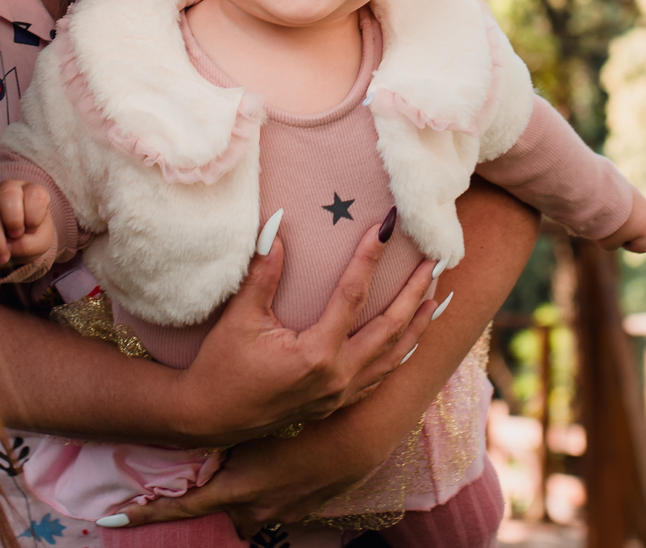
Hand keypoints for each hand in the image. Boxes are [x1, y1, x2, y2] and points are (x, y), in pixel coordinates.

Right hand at [0, 179, 55, 268]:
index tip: (31, 229)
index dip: (35, 217)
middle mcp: (5, 190)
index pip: (35, 195)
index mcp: (28, 191)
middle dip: (13, 220)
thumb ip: (30, 244)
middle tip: (16, 236)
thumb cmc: (27, 238)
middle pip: (7, 194)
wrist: (5, 246)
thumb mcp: (38, 242)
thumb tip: (9, 247)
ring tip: (3, 258)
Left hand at [108, 429, 379, 535]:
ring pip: (246, 513)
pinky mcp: (301, 508)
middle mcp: (253, 509)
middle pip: (212, 513)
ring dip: (236, 499)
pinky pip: (274, 506)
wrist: (357, 439)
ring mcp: (279, 513)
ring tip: (229, 479)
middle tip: (166, 496)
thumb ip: (224, 417)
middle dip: (194, 506)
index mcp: (236, 489)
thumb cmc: (307, 425)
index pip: (182, 507)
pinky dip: (265, 494)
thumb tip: (186, 395)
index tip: (111, 518)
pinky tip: (272, 474)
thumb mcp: (259, 422)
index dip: (147, 514)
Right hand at [170, 216, 437, 445]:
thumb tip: (276, 226)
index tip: (387, 227)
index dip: (370, 257)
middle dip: (416, 291)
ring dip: (417, 323)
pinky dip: (402, 352)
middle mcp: (338, 377)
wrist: (208, 418)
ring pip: (394, 355)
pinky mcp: (337, 403)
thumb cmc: (220, 367)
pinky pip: (381, 375)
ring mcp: (341, 394)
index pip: (353, 295)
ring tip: (437, 294)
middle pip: (391, 327)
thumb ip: (263, 273)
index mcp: (317, 354)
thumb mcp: (240, 318)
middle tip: (436, 260)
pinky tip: (412, 338)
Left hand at [599, 188, 645, 252]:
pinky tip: (606, 202)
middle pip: (642, 230)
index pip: (642, 247)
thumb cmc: (607, 222)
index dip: (626, 246)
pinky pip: (627, 203)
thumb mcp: (607, 243)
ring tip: (607, 213)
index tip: (616, 237)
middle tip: (612, 227)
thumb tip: (615, 233)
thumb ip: (614, 244)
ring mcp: (642, 200)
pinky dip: (618, 205)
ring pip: (634, 215)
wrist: (602, 193)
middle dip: (628, 231)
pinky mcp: (632, 189)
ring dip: (622, 216)